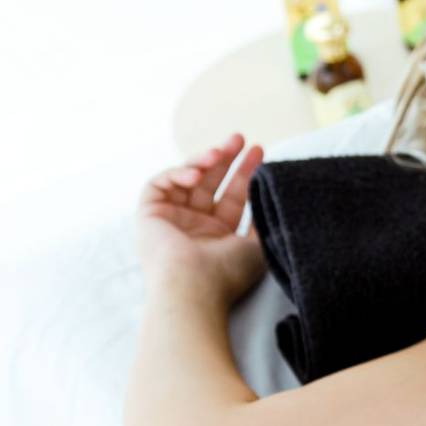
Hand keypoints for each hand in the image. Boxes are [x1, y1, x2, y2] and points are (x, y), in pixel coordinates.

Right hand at [135, 133, 266, 304]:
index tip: (259, 150)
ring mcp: (172, 221)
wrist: (193, 288)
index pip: (233, 196)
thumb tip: (276, 195)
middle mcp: (195, 227)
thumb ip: (265, 219)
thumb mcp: (258, 244)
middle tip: (238, 138)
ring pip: (186, 180)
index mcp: (220, 236)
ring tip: (219, 152)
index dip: (245, 172)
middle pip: (210, 183)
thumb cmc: (228, 272)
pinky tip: (195, 175)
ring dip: (202, 162)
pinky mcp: (149, 216)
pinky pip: (159, 185)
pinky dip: (176, 174)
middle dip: (224, 158)